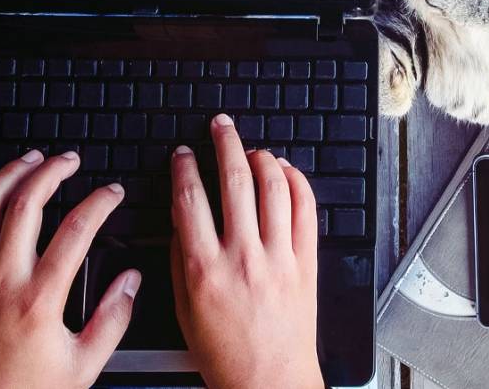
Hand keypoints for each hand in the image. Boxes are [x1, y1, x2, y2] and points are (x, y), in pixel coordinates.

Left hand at [0, 149, 141, 388]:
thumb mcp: (83, 366)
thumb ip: (112, 320)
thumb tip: (130, 282)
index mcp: (39, 301)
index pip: (76, 232)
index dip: (99, 203)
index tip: (111, 193)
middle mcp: (1, 283)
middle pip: (25, 205)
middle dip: (51, 172)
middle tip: (69, 161)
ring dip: (8, 175)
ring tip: (29, 161)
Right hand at [169, 114, 322, 388]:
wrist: (268, 381)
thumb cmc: (224, 353)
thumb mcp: (183, 307)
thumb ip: (181, 258)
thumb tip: (183, 217)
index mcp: (204, 267)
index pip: (190, 198)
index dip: (184, 167)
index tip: (182, 154)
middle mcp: (243, 256)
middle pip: (234, 179)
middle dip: (225, 142)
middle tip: (220, 126)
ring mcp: (279, 257)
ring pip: (274, 186)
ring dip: (262, 157)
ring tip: (253, 147)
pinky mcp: (307, 263)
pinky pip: (307, 209)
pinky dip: (297, 182)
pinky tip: (286, 172)